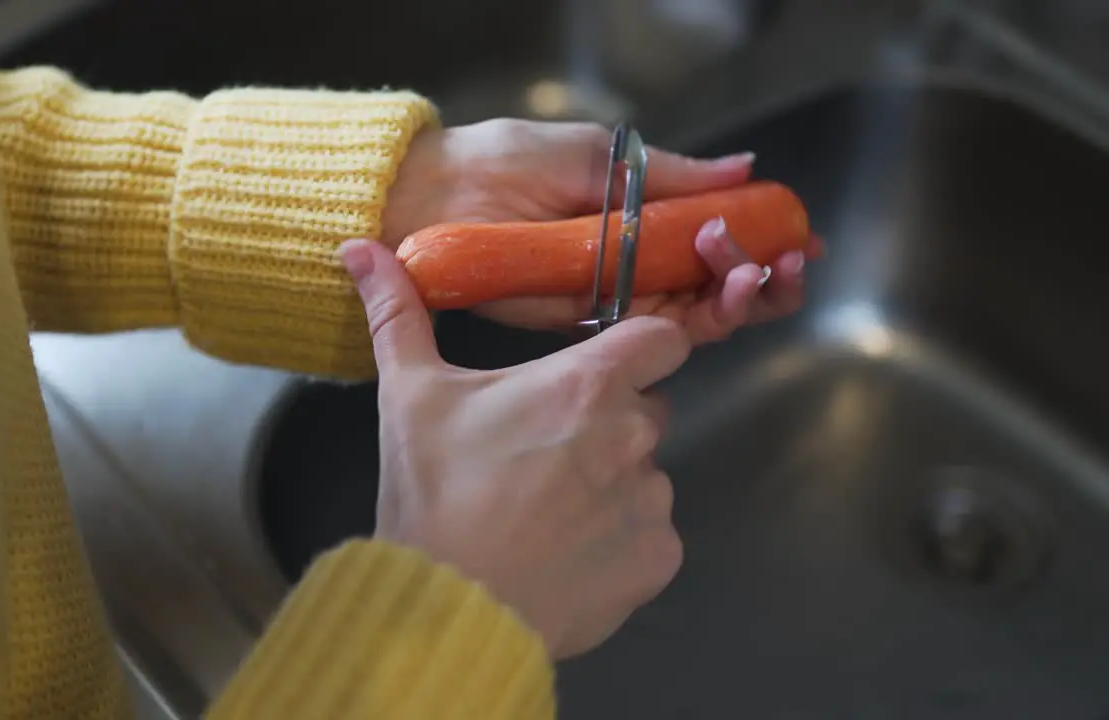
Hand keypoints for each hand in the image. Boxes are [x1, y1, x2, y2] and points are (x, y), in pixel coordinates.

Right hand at [339, 237, 686, 659]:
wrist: (448, 610)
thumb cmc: (433, 495)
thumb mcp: (408, 395)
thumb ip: (396, 314)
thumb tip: (361, 247)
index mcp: (587, 384)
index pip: (662, 338)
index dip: (639, 346)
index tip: (601, 366)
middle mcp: (635, 436)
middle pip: (646, 408)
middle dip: (606, 421)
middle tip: (540, 451)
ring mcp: (652, 502)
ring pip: (646, 475)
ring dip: (611, 484)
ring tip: (544, 511)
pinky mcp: (657, 560)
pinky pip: (650, 536)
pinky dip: (619, 541)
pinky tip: (565, 553)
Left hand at [382, 118, 821, 342]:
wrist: (434, 202)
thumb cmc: (504, 164)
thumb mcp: (598, 156)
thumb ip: (670, 175)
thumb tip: (743, 168)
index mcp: (641, 214)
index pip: (714, 234)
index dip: (762, 238)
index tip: (801, 235)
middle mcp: (635, 260)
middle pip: (715, 282)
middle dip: (763, 275)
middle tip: (790, 262)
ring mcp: (615, 295)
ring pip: (696, 311)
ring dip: (741, 296)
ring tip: (762, 273)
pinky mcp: (589, 325)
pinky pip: (654, 331)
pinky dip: (699, 320)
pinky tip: (726, 297)